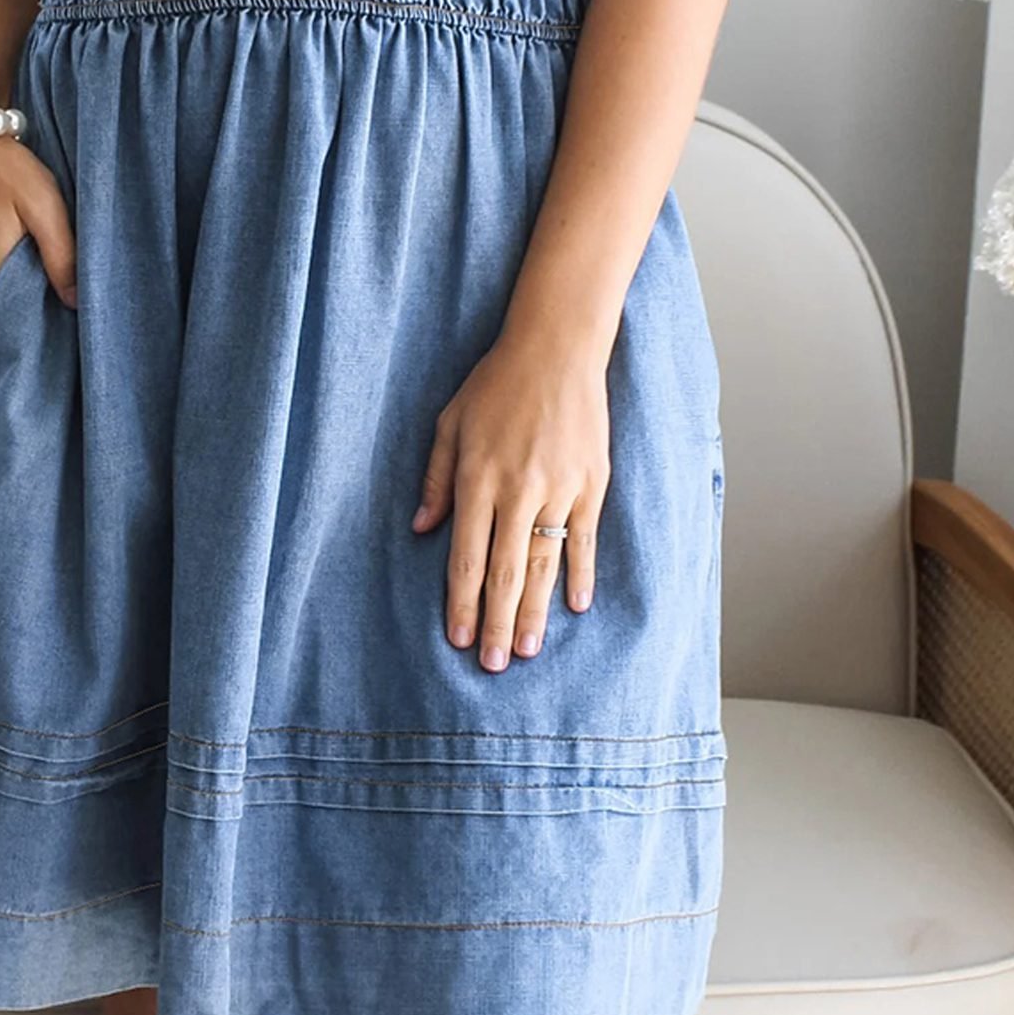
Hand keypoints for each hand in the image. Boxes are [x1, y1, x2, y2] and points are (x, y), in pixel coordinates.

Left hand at [411, 327, 609, 669]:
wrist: (555, 350)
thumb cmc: (495, 385)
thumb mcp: (449, 425)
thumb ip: (436, 480)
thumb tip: (423, 530)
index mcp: (477, 480)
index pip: (465, 558)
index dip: (460, 603)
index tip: (456, 638)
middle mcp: (517, 491)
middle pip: (504, 571)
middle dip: (495, 623)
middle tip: (493, 664)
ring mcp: (558, 488)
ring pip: (544, 563)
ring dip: (534, 611)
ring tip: (527, 650)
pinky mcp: (591, 483)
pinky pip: (583, 538)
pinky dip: (580, 574)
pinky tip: (575, 606)